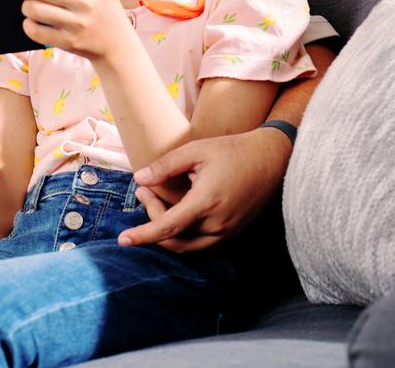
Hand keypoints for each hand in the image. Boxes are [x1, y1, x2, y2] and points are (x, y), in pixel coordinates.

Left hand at [10, 0, 128, 60]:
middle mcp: (85, 1)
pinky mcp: (69, 42)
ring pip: (34, 9)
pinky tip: (34, 21)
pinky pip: (36, 31)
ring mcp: (77, 23)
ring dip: (26, 5)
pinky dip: (28, 24)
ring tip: (31, 4)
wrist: (118, 41)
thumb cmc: (104, 4)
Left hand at [117, 127, 291, 252]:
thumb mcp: (196, 150)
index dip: (143, 235)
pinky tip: (175, 210)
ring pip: (187, 245)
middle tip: (144, 192)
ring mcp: (227, 231)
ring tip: (156, 200)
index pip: (168, 227)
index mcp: (207, 202)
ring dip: (166, 229)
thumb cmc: (232, 151)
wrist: (271, 159)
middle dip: (152, 219)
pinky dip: (183, 233)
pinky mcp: (232, 233)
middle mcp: (218, 223)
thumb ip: (165, 166)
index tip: (123, 240)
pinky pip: (201, 243)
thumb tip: (139, 179)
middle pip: (174, 238)